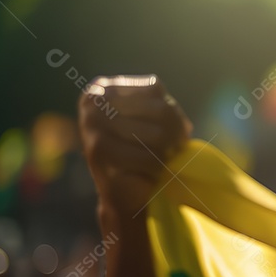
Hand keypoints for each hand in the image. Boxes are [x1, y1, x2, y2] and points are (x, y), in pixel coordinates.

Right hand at [78, 75, 191, 219]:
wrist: (122, 189)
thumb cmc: (141, 150)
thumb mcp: (154, 121)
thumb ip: (166, 110)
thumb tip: (183, 128)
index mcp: (105, 87)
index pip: (154, 89)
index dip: (174, 113)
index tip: (180, 132)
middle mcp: (94, 100)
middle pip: (160, 110)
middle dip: (175, 134)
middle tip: (176, 150)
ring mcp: (92, 124)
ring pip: (157, 134)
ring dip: (167, 152)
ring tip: (163, 160)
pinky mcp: (98, 151)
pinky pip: (146, 156)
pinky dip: (157, 167)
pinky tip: (151, 172)